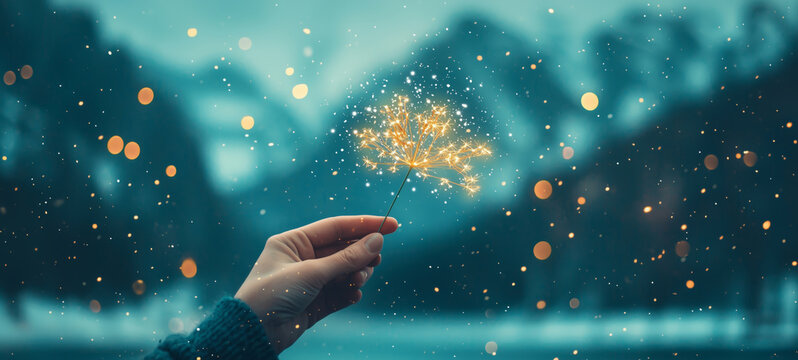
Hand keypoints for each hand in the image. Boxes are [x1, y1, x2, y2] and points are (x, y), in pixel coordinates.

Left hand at [235, 215, 398, 353]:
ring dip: (356, 274)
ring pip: (344, 272)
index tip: (392, 225)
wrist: (254, 333)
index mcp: (293, 242)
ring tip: (360, 279)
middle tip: (377, 258)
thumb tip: (377, 240)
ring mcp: (308, 282)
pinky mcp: (314, 304)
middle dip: (361, 254)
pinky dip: (349, 293)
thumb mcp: (312, 272)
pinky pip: (340, 294)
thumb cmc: (273, 294)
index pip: (335, 227)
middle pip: (342, 250)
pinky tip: (354, 295)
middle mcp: (301, 259)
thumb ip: (347, 257)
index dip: (364, 225)